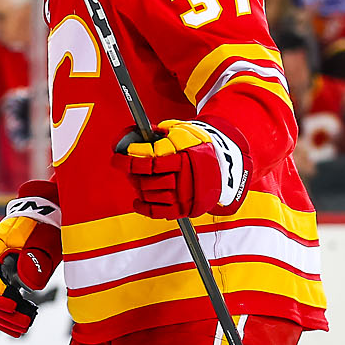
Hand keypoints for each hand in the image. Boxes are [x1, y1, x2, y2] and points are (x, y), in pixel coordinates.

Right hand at [0, 181, 60, 337]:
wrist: (41, 220)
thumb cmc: (43, 228)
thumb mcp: (44, 239)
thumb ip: (35, 259)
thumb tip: (27, 284)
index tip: (16, 306)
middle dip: (4, 312)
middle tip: (26, 323)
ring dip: (5, 319)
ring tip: (26, 327)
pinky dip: (3, 318)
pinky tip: (17, 330)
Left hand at [115, 118, 246, 218]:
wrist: (227, 165)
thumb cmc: (199, 146)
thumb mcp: (183, 133)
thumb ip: (162, 133)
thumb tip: (139, 132)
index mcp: (183, 159)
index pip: (149, 163)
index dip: (128, 162)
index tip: (117, 158)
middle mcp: (184, 179)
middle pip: (148, 181)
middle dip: (133, 176)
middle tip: (128, 170)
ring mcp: (185, 195)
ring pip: (151, 195)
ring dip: (139, 189)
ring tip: (137, 181)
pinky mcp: (185, 208)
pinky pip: (159, 212)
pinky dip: (144, 208)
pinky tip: (137, 201)